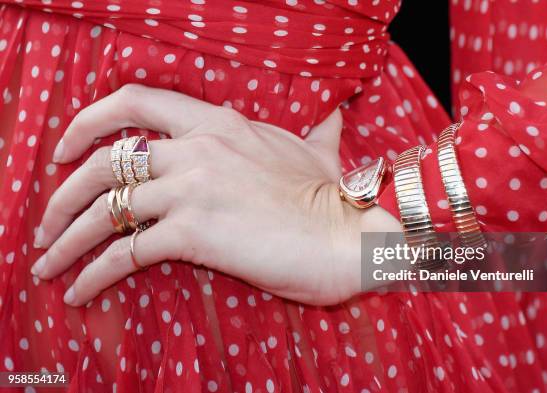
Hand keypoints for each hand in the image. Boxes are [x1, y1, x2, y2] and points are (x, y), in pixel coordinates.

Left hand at [31, 84, 397, 305]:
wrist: (351, 237)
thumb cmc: (335, 198)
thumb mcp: (319, 151)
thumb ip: (317, 129)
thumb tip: (335, 112)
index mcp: (217, 123)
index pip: (133, 102)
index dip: (88, 121)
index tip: (65, 149)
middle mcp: (197, 148)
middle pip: (103, 162)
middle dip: (62, 193)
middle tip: (46, 222)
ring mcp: (193, 188)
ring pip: (105, 208)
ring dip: (65, 238)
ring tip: (47, 263)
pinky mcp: (194, 232)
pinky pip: (124, 252)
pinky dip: (93, 273)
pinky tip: (80, 292)